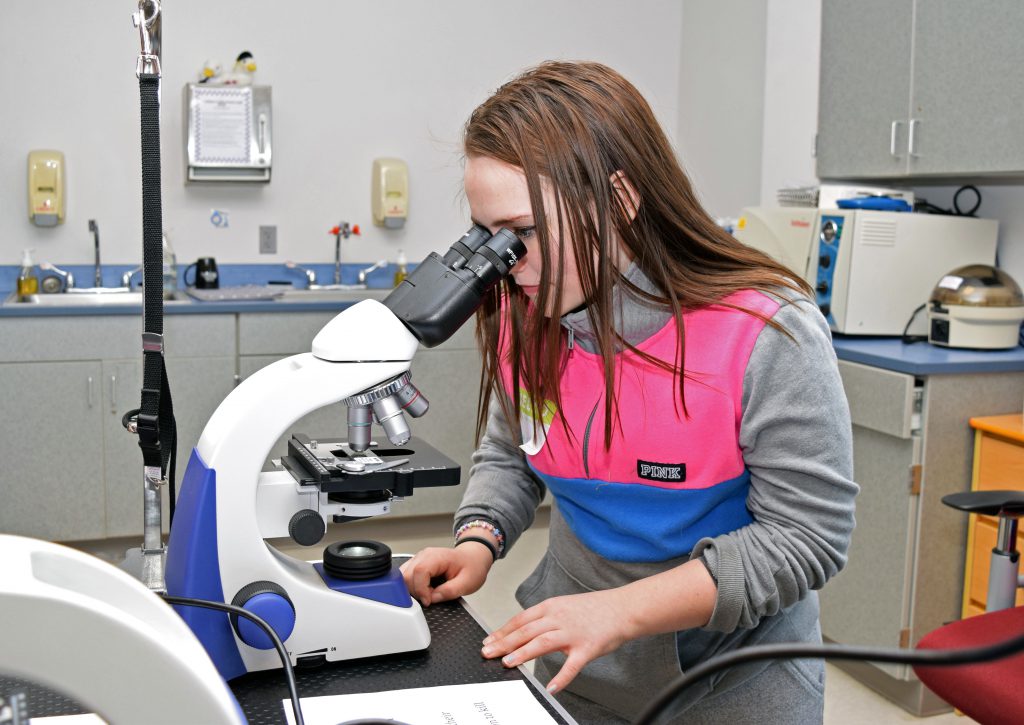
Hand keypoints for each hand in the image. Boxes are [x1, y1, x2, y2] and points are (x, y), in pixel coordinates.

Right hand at [400, 544, 492, 606]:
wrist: (473, 558)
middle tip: (430, 598)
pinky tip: (425, 590)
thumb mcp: (467, 582)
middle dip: (416, 592)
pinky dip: (413, 587)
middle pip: (407, 576)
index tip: (428, 601)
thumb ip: (450, 591)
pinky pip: (407, 577)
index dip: (421, 590)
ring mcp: (419, 559)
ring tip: (428, 593)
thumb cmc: (471, 566)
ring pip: (404, 577)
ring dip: (413, 590)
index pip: (419, 572)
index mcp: (437, 556)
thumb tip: (433, 598)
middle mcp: (424, 555)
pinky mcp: (417, 564)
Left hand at [480, 588, 634, 693]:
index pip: (521, 619)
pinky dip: (560, 677)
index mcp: (552, 607)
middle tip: (488, 652)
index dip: (503, 630)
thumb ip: (546, 618)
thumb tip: (525, 631)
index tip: (489, 640)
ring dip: (523, 653)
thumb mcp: (565, 606)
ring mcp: (573, 633)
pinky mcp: (587, 648)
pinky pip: (572, 665)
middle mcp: (559, 618)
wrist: (623, 608)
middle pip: (526, 630)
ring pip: (543, 642)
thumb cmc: (595, 609)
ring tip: (508, 663)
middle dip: (505, 642)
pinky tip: (550, 687)